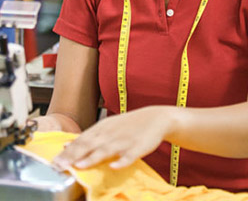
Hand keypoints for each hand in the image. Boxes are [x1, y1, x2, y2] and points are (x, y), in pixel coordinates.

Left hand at [52, 106, 174, 169]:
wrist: (155, 118)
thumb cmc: (129, 125)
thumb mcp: (107, 127)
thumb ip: (88, 137)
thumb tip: (66, 146)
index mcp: (102, 128)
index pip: (82, 139)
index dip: (67, 151)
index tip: (54, 162)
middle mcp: (110, 133)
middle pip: (90, 145)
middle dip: (73, 156)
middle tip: (60, 166)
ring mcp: (124, 140)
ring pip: (106, 150)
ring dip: (92, 158)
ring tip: (80, 166)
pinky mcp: (138, 147)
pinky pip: (129, 156)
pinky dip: (121, 162)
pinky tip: (114, 167)